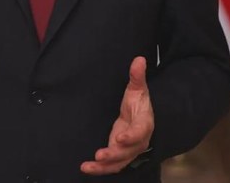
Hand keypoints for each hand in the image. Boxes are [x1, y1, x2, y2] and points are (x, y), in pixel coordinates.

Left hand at [80, 57, 154, 174]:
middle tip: (100, 155)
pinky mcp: (119, 155)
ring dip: (103, 167)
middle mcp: (138, 141)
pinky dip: (99, 169)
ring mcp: (128, 151)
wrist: (143, 118)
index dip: (130, 136)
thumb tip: (139, 59)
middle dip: (114, 154)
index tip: (120, 138)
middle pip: (128, 152)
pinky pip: (111, 166)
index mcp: (144, 124)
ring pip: (118, 163)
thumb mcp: (138, 89)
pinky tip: (85, 168)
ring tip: (87, 167)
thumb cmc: (139, 103)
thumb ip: (137, 76)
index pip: (139, 132)